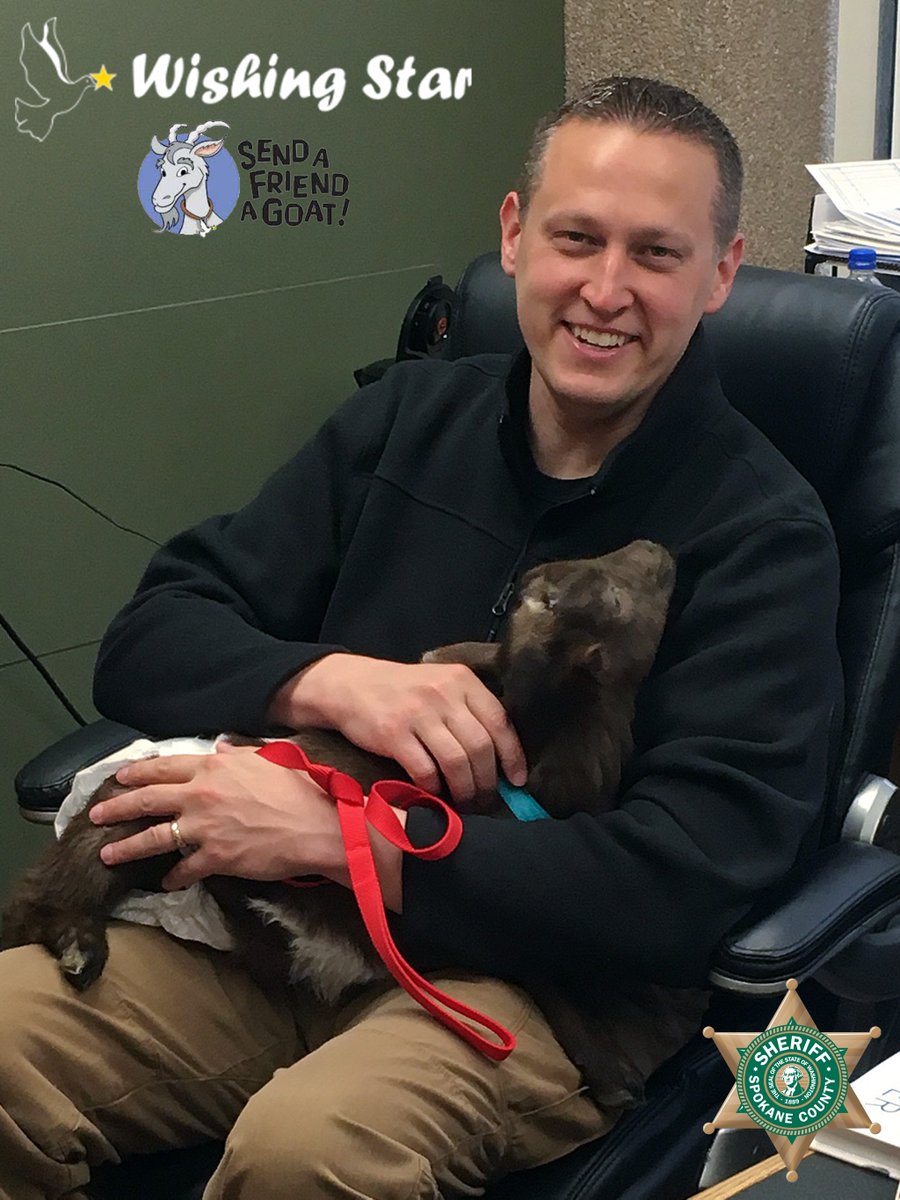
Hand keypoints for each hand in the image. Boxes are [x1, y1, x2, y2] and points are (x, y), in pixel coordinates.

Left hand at [88, 744, 349, 891]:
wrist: (318, 826)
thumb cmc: (301, 788)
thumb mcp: (271, 758)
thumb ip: (241, 752)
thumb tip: (222, 746)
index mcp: (215, 767)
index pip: (166, 767)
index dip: (139, 772)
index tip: (120, 777)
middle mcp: (202, 794)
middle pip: (148, 799)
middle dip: (117, 807)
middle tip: (96, 815)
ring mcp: (206, 827)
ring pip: (155, 837)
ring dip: (127, 846)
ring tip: (108, 854)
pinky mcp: (216, 857)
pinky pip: (186, 868)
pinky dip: (174, 878)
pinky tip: (166, 884)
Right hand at [270, 654, 526, 804]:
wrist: (351, 684)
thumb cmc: (403, 691)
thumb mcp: (440, 686)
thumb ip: (468, 711)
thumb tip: (501, 759)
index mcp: (462, 680)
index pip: (500, 721)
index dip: (513, 756)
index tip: (517, 781)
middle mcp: (443, 693)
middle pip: (480, 746)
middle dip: (487, 781)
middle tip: (485, 801)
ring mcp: (418, 712)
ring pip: (457, 762)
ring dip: (464, 791)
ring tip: (464, 803)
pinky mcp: (393, 733)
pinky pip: (424, 771)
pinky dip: (433, 789)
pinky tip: (434, 795)